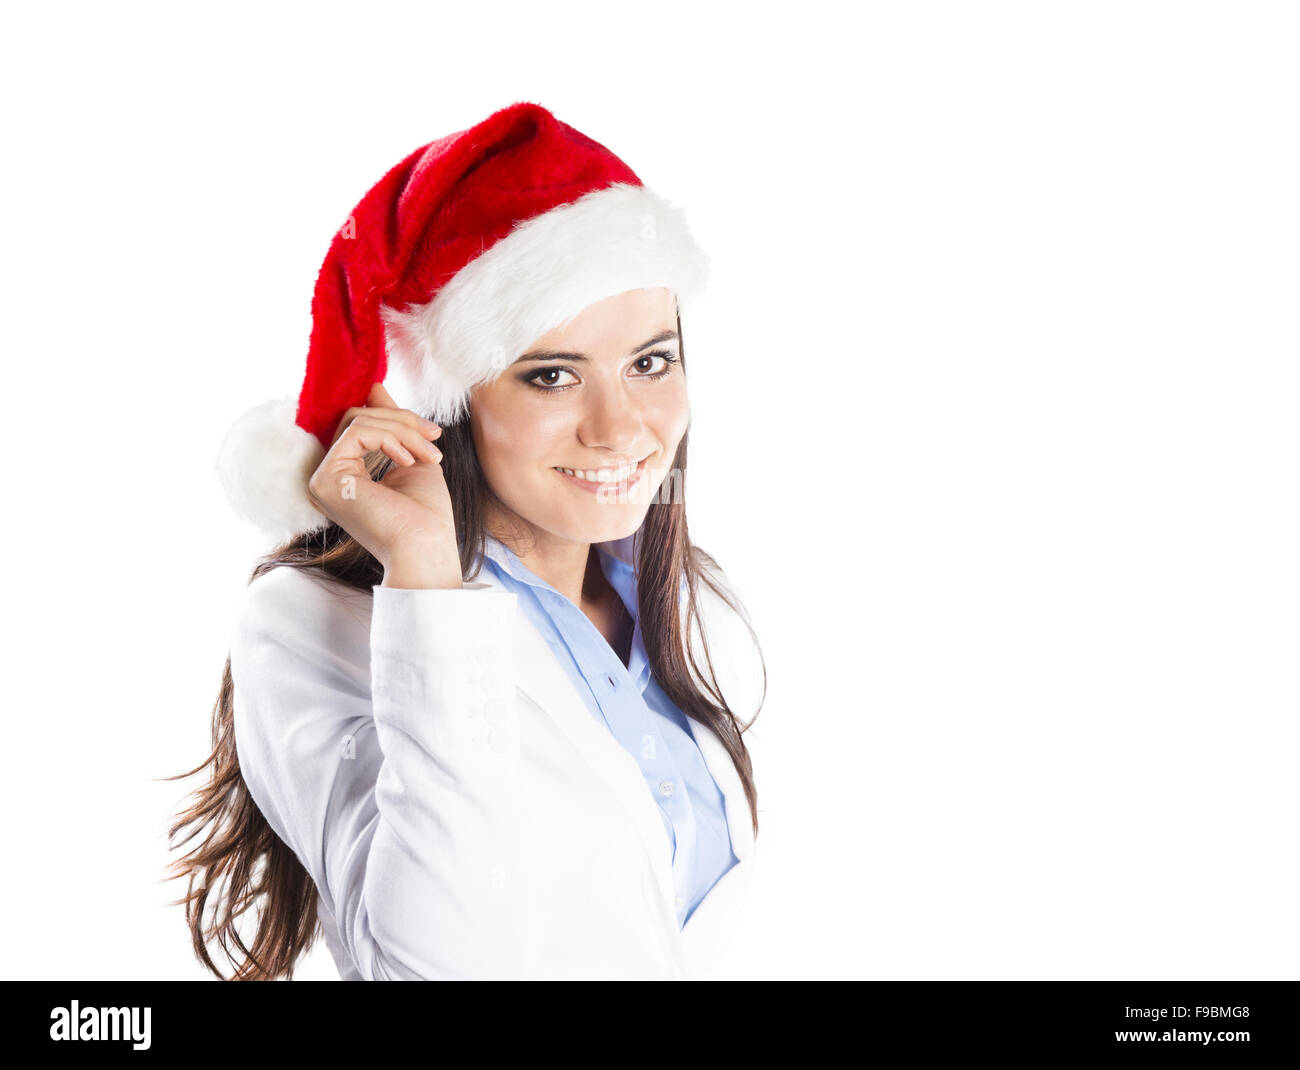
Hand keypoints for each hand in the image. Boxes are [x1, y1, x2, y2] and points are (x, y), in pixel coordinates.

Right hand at [306, 382, 460, 584]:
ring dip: (403, 429)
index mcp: (346, 474)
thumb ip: (392, 426)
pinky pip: (356, 432)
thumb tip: (374, 387)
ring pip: (358, 420)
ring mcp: (323, 479)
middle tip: (434, 438)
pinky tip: (409, 461)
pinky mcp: (327, 478)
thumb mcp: (412, 457)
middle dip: (402, 420)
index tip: (430, 430)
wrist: (427, 548)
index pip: (360, 425)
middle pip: (357, 418)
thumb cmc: (426, 515)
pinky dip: (390, 439)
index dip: (394, 417)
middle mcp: (328, 477)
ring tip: (430, 453)